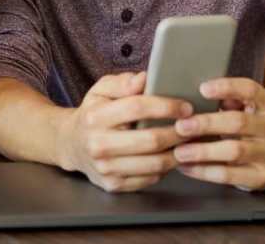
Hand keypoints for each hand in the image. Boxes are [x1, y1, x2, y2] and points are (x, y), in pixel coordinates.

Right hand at [58, 72, 194, 192]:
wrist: (71, 145)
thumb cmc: (93, 114)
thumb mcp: (101, 90)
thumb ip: (122, 83)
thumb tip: (144, 79)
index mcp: (95, 117)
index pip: (138, 108)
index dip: (166, 106)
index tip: (185, 107)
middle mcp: (98, 145)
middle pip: (151, 140)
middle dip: (178, 132)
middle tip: (194, 125)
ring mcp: (106, 168)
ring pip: (154, 164)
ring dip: (178, 152)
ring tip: (188, 141)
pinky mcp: (114, 185)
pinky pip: (150, 179)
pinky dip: (166, 168)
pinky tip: (171, 156)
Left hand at [172, 78, 264, 190]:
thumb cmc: (249, 130)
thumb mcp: (245, 110)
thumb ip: (227, 101)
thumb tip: (199, 95)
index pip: (250, 90)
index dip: (227, 87)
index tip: (202, 89)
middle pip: (238, 122)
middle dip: (207, 123)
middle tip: (181, 126)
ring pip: (234, 150)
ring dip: (203, 151)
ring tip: (179, 152)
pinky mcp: (261, 177)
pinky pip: (229, 174)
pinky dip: (204, 171)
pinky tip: (186, 167)